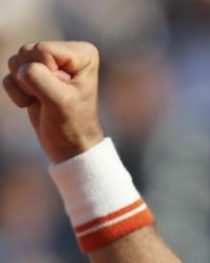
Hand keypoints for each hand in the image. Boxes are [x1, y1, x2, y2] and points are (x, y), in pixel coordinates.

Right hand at [4, 41, 104, 162]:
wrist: (69, 146)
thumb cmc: (72, 124)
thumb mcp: (59, 100)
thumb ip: (37, 77)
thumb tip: (20, 68)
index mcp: (82, 53)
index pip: (43, 50)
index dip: (47, 74)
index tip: (63, 93)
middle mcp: (66, 53)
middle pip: (27, 52)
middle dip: (33, 79)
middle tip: (52, 98)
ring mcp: (48, 63)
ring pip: (15, 62)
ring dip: (24, 87)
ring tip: (45, 101)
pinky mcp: (32, 74)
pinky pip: (9, 76)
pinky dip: (17, 94)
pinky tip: (35, 103)